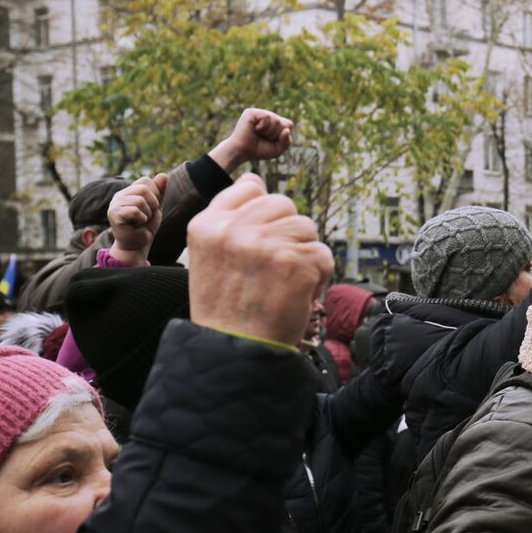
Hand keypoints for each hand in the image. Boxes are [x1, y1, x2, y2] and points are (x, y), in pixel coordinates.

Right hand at [108, 174, 166, 263]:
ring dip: (147, 213)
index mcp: (129, 191)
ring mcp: (115, 203)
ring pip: (140, 200)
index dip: (155, 194)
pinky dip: (141, 219)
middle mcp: (120, 195)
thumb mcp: (156, 207)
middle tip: (147, 216)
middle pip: (144, 188)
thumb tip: (164, 175)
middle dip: (153, 204)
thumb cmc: (146, 226)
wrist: (138, 244)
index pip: (146, 180)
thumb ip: (159, 191)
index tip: (153, 207)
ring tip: (141, 221)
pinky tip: (136, 225)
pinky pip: (134, 210)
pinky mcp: (113, 213)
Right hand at [187, 174, 332, 347]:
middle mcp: (235, 229)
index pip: (250, 187)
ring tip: (284, 282)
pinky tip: (298, 294)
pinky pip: (323, 253)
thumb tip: (256, 180)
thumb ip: (230, 220)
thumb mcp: (208, 257)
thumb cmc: (226, 308)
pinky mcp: (296, 262)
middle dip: (287, 232)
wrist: (235, 352)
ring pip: (306, 226)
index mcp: (208, 224)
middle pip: (283, 204)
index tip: (260, 241)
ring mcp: (266, 244)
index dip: (263, 212)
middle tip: (274, 268)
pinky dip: (319, 275)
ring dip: (304, 253)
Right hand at [209, 108, 294, 171]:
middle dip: (276, 135)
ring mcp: (259, 113)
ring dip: (270, 132)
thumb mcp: (278, 149)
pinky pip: (267, 117)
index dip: (283, 135)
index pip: (289, 124)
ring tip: (259, 134)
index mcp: (274, 123)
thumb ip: (287, 141)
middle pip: (284, 123)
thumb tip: (286, 130)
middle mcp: (267, 116)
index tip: (272, 141)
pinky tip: (255, 129)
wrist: (243, 152)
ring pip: (277, 120)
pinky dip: (263, 127)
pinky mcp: (251, 112)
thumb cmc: (259, 150)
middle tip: (264, 138)